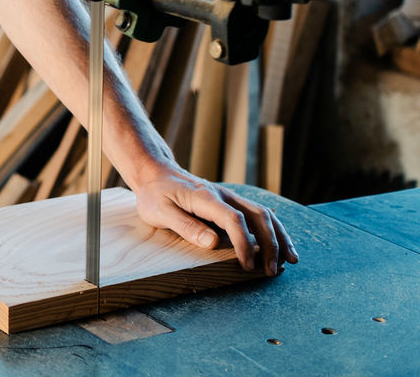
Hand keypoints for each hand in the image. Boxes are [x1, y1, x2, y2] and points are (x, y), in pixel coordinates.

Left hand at [131, 167, 298, 275]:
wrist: (155, 173)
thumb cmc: (155, 194)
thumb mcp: (160, 211)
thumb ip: (186, 226)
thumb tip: (213, 243)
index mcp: (206, 197)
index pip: (234, 219)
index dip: (244, 243)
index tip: (247, 266)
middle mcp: (223, 196)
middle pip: (258, 216)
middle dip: (270, 244)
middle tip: (271, 271)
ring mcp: (230, 198)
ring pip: (264, 214)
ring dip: (279, 237)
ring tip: (289, 261)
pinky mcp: (231, 204)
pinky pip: (258, 215)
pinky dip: (273, 231)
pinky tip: (280, 247)